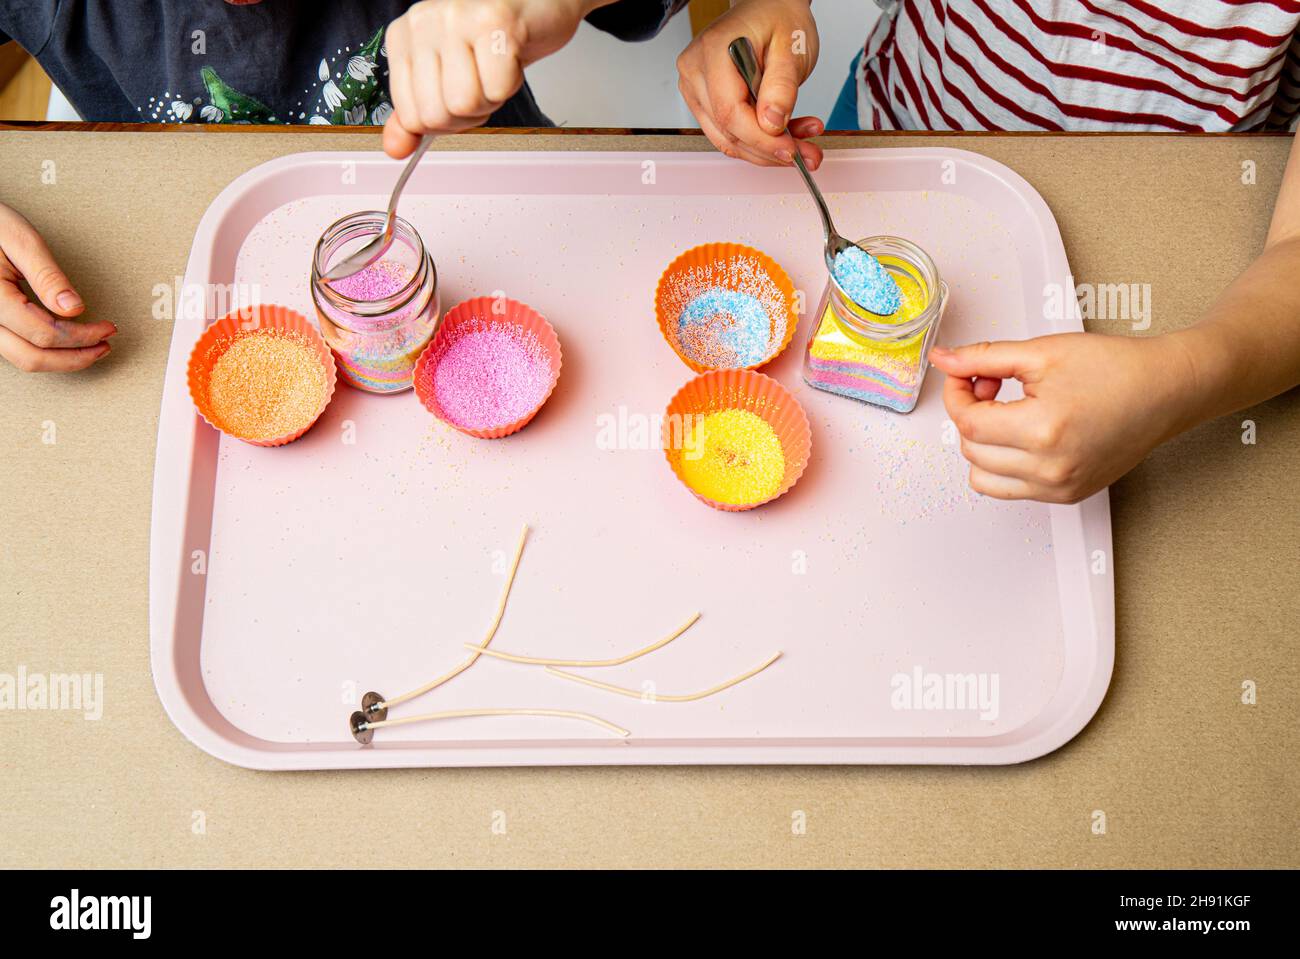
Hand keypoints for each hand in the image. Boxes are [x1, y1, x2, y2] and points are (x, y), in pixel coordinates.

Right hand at [0, 204, 114, 372]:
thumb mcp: (21, 241)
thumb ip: (47, 276)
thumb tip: (73, 308)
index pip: (44, 333)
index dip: (81, 336)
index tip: (107, 329)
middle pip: (32, 357)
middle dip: (75, 357)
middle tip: (104, 345)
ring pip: (24, 357)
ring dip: (61, 359)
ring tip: (92, 347)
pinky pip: (17, 347)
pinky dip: (46, 351)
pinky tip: (68, 342)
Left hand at [383, 0, 600, 157]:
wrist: (536, 5)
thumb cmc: (493, 38)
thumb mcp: (445, 75)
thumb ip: (418, 111)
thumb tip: (396, 148)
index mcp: (404, 37)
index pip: (411, 116)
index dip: (445, 121)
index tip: (461, 95)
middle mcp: (423, 22)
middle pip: (436, 115)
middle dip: (469, 114)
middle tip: (482, 81)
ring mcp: (455, 19)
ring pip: (464, 104)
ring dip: (491, 98)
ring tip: (496, 67)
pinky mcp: (493, 22)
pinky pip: (497, 88)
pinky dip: (511, 83)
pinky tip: (511, 58)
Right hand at [676, 0, 821, 168]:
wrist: (769, 8)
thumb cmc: (778, 18)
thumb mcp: (792, 47)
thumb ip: (782, 86)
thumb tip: (771, 124)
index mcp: (714, 51)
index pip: (730, 112)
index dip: (761, 139)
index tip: (791, 150)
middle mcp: (696, 72)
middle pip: (727, 131)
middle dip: (770, 150)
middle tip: (806, 153)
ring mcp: (695, 88)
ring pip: (728, 139)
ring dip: (766, 149)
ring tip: (802, 143)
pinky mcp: (704, 101)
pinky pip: (729, 133)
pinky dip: (758, 140)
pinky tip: (785, 135)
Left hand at [928, 333, 1195, 502]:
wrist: (1165, 390)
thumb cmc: (1115, 368)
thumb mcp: (1041, 352)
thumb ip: (983, 357)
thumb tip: (943, 360)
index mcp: (1042, 430)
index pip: (967, 423)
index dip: (956, 394)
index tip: (964, 376)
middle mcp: (1049, 468)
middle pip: (971, 450)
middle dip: (970, 414)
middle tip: (993, 386)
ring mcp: (1058, 488)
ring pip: (983, 477)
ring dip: (982, 444)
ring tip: (1008, 414)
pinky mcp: (1066, 496)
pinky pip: (1010, 489)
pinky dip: (1004, 464)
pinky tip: (1023, 435)